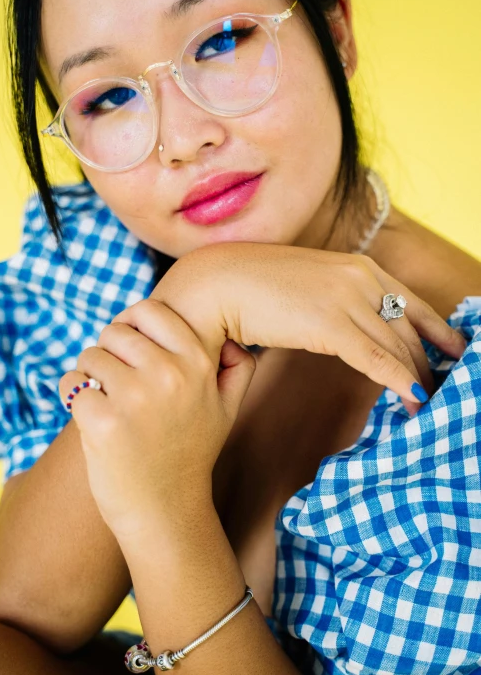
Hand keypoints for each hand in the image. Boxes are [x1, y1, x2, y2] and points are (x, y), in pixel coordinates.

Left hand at [58, 301, 255, 538]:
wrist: (166, 509)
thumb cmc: (191, 453)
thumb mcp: (228, 408)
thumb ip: (237, 367)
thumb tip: (230, 337)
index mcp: (197, 364)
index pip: (149, 310)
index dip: (132, 324)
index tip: (130, 347)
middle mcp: (169, 374)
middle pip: (115, 331)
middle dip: (110, 352)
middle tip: (118, 381)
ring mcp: (135, 397)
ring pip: (90, 355)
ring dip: (91, 375)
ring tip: (108, 401)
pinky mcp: (102, 421)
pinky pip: (72, 383)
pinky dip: (75, 396)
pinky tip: (93, 417)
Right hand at [144, 243, 465, 411]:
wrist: (217, 282)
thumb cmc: (255, 287)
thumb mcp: (310, 288)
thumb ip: (338, 304)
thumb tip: (352, 333)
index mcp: (359, 267)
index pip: (413, 303)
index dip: (439, 333)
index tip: (457, 353)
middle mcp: (362, 278)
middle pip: (408, 330)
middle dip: (427, 364)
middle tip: (439, 393)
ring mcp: (347, 298)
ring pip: (396, 346)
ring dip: (415, 380)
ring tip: (426, 408)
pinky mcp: (330, 323)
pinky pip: (374, 358)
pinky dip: (397, 380)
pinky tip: (410, 399)